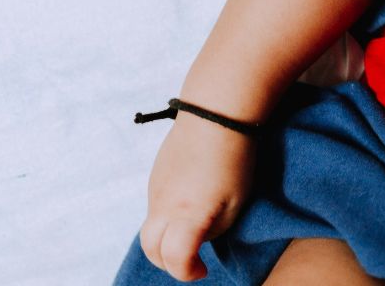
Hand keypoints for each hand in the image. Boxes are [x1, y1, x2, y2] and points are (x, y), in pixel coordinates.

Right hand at [139, 115, 255, 280]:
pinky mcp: (154, 176)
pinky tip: (188, 205)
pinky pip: (154, 207)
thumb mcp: (235, 202)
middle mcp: (163, 206)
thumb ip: (214, 228)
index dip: (187, 272)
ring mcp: (155, 190)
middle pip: (152, 249)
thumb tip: (199, 237)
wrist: (215, 114)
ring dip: (166, 240)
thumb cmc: (233, 159)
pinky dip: (166, 219)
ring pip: (150, 228)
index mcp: (186, 216)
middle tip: (193, 259)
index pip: (175, 258)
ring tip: (192, 233)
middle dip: (170, 262)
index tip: (203, 270)